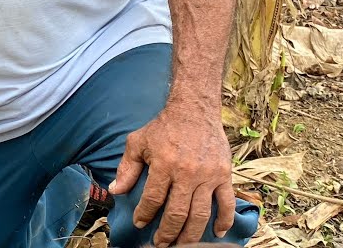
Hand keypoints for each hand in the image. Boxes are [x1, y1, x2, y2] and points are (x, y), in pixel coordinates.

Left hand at [109, 102, 234, 245]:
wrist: (194, 109)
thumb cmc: (163, 127)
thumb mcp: (138, 142)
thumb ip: (126, 167)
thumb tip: (115, 191)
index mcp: (164, 164)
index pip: (153, 198)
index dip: (145, 214)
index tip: (139, 223)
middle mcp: (187, 172)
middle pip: (177, 212)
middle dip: (167, 233)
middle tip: (161, 244)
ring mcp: (208, 175)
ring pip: (200, 213)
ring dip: (190, 234)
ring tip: (181, 245)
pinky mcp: (224, 175)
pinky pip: (227, 203)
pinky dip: (224, 221)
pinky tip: (217, 234)